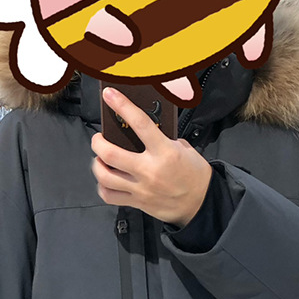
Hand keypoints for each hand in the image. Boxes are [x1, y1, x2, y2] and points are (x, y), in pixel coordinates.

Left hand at [91, 88, 212, 228]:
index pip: (140, 124)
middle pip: (111, 154)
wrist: (201, 202)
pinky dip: (102, 186)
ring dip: (97, 164)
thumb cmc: (194, 175)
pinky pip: (109, 196)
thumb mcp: (184, 149)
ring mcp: (141, 188)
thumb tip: (143, 130)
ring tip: (99, 159)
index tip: (110, 96)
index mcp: (165, 152)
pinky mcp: (137, 203)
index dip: (122, 106)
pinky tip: (106, 179)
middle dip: (98, 142)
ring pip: (105, 176)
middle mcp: (149, 170)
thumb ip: (163, 140)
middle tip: (98, 138)